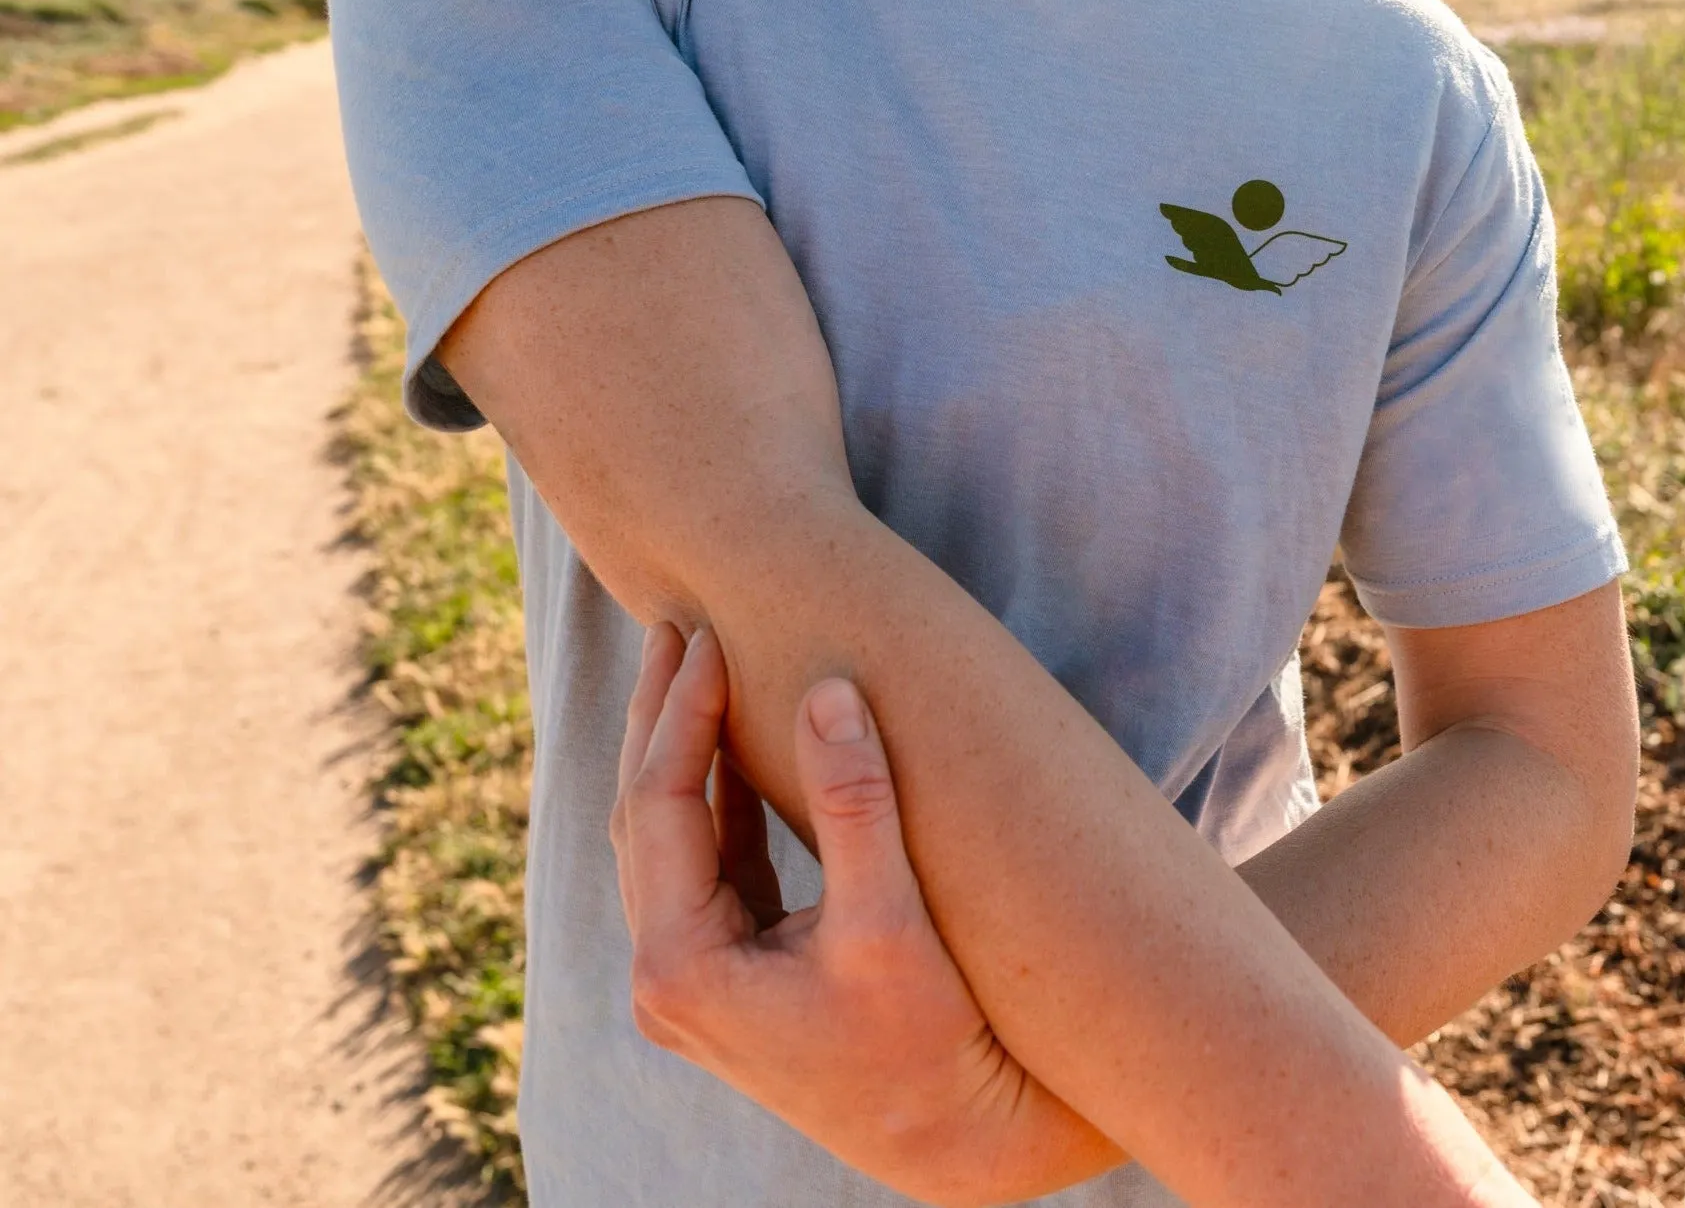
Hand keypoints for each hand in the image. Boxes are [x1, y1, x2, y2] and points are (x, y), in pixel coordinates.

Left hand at [611, 623, 1121, 1207]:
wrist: (957, 1144)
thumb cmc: (927, 1045)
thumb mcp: (891, 922)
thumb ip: (855, 804)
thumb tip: (828, 690)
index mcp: (682, 968)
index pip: (661, 807)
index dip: (684, 713)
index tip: (709, 636)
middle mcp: (669, 978)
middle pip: (642, 817)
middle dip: (660, 717)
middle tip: (675, 625)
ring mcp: (695, 981)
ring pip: (665, 839)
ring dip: (682, 751)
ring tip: (695, 666)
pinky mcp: (732, 976)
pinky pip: (705, 866)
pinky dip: (717, 798)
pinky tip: (739, 743)